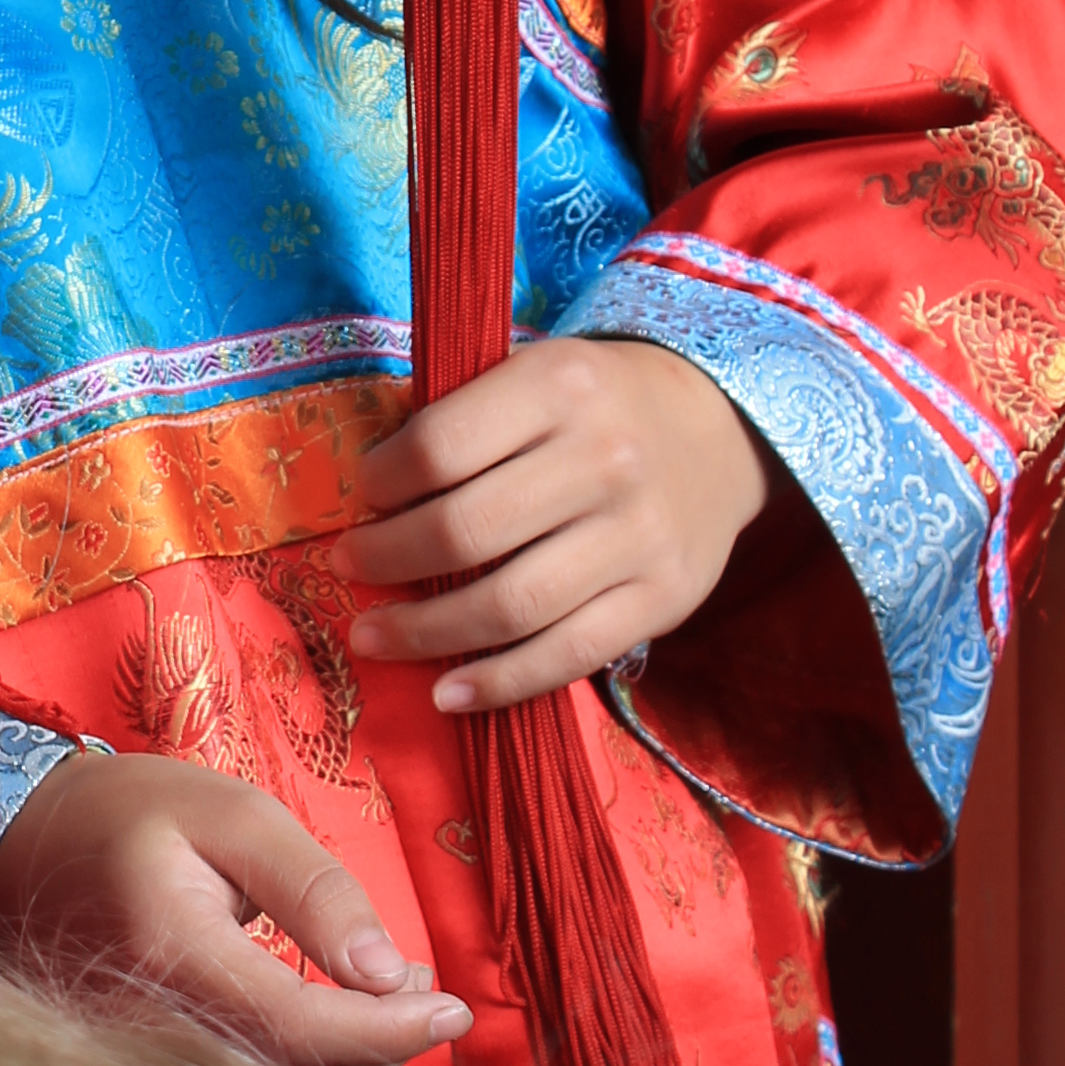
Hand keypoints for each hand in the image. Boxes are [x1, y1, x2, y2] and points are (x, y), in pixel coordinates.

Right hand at [0, 747, 470, 1065]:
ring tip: (387, 995)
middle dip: (378, 1050)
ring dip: (346, 1065)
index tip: (454, 1005)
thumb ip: (315, 891)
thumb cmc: (134, 814)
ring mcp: (142, 1059)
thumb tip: (390, 974)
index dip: (389, 1029)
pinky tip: (334, 1020)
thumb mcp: (234, 814)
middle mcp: (150, 1027)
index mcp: (172, 953)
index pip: (300, 1028)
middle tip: (423, 988)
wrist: (23, 841)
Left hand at [347, 334, 774, 715]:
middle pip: (466, 531)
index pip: (441, 446)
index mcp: (560, 386)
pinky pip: (567, 655)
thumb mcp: (534, 373)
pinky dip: (498, 682)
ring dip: (424, 631)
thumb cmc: (594, 405)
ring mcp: (639, 536)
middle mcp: (606, 459)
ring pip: (511, 605)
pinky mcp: (663, 599)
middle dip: (387, 559)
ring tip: (372, 636)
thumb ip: (462, 420)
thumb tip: (368, 495)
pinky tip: (446, 692)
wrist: (716, 430)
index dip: (382, 482)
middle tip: (348, 567)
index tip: (362, 497)